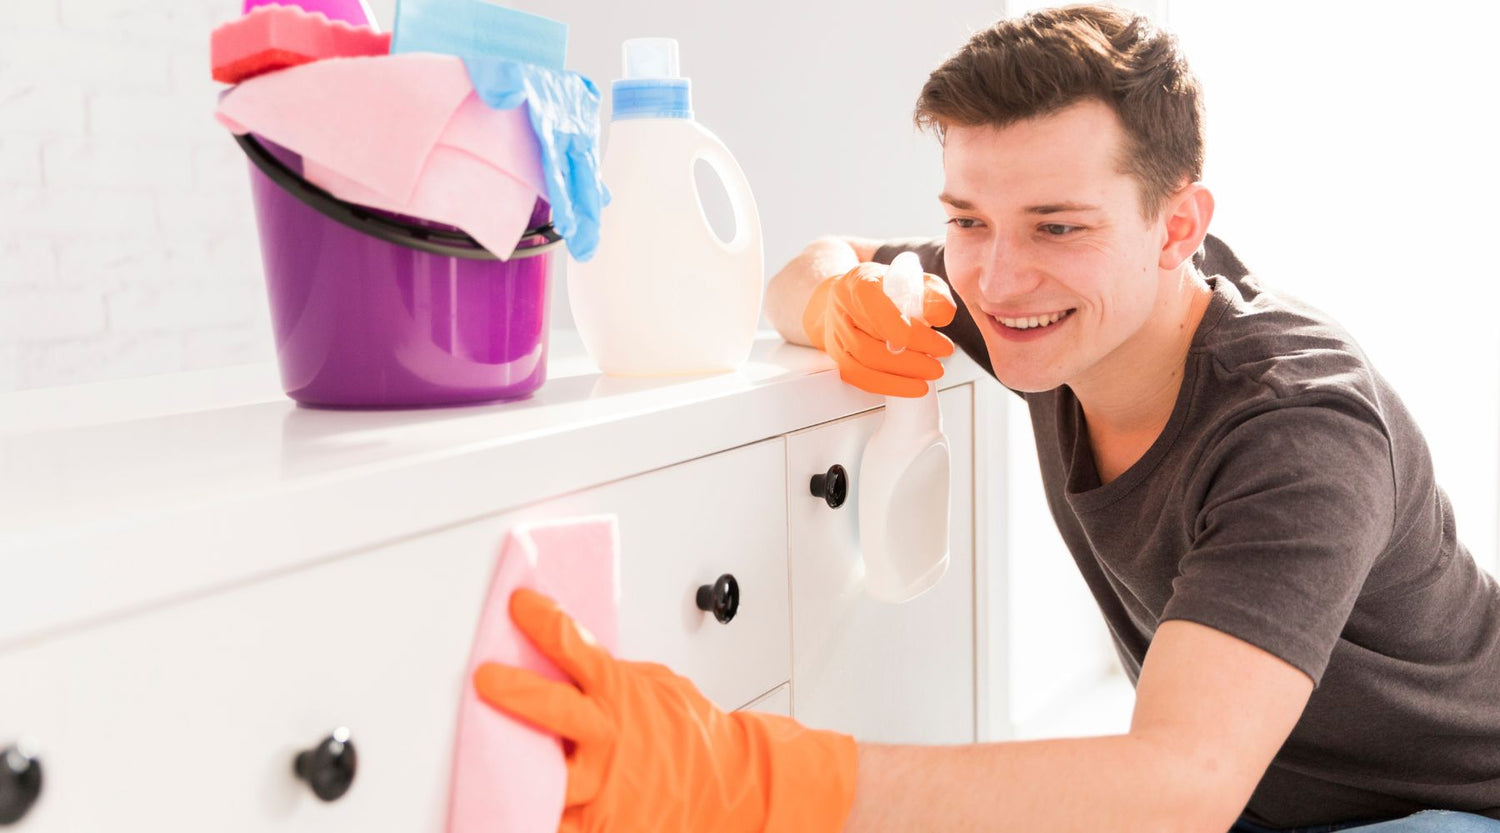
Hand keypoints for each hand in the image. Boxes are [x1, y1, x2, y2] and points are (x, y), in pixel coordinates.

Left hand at [473, 588, 858, 832]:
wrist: (732, 788)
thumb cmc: (695, 737)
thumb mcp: (659, 688)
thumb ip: (615, 678)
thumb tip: (576, 661)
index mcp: (621, 694)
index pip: (574, 645)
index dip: (543, 620)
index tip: (520, 605)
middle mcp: (608, 737)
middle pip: (551, 708)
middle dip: (515, 691)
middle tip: (485, 679)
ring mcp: (602, 785)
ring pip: (543, 774)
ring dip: (515, 762)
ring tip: (486, 755)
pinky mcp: (601, 824)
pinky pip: (556, 821)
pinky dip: (537, 812)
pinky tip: (518, 802)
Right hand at [801, 262, 958, 397]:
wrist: (852, 298)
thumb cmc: (885, 288)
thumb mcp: (915, 280)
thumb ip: (932, 294)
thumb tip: (942, 316)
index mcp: (859, 282)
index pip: (873, 305)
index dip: (900, 327)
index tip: (931, 343)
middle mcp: (842, 309)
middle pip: (871, 340)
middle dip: (910, 358)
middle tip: (939, 362)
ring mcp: (837, 335)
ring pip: (864, 362)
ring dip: (902, 374)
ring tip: (930, 373)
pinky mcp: (839, 357)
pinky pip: (860, 378)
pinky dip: (888, 386)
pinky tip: (912, 386)